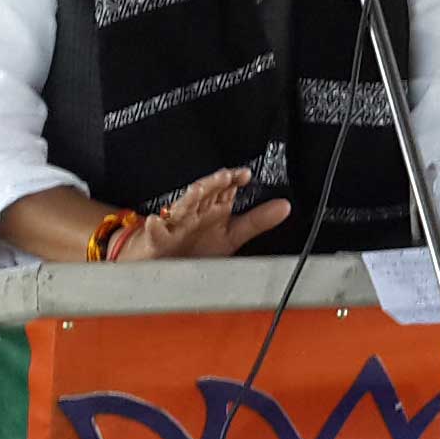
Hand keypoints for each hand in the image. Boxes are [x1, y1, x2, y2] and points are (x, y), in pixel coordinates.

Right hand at [108, 167, 290, 260]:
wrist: (164, 263)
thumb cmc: (197, 246)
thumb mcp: (232, 235)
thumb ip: (258, 220)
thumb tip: (285, 206)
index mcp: (213, 208)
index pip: (225, 189)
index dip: (235, 180)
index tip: (246, 174)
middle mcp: (195, 212)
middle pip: (204, 193)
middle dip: (214, 184)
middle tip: (226, 176)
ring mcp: (175, 224)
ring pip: (181, 208)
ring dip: (188, 199)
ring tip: (198, 190)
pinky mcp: (158, 240)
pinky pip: (155, 233)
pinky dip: (154, 227)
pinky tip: (155, 222)